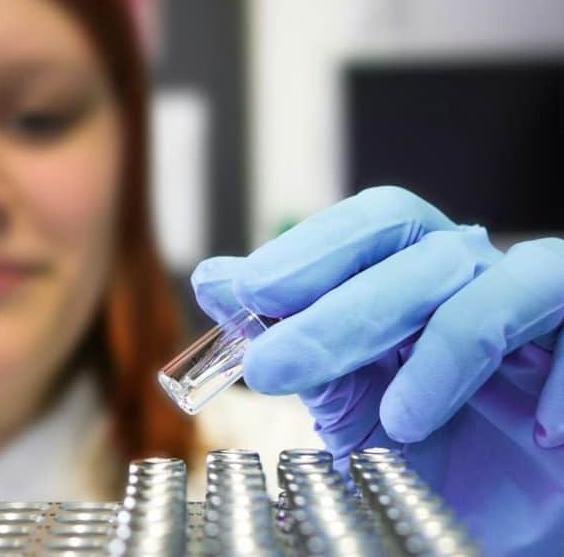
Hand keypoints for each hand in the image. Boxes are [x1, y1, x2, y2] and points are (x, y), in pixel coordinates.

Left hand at [191, 186, 563, 555]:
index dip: (308, 251)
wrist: (501, 516)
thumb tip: (214, 279)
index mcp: (411, 277)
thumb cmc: (428, 451)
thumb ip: (289, 342)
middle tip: (273, 368)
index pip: (367, 229)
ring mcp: (539, 310)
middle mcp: (474, 278)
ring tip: (401, 422)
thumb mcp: (345, 402)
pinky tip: (541, 435)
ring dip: (446, 347)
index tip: (245, 293)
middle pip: (417, 247)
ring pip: (509, 280)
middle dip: (342, 307)